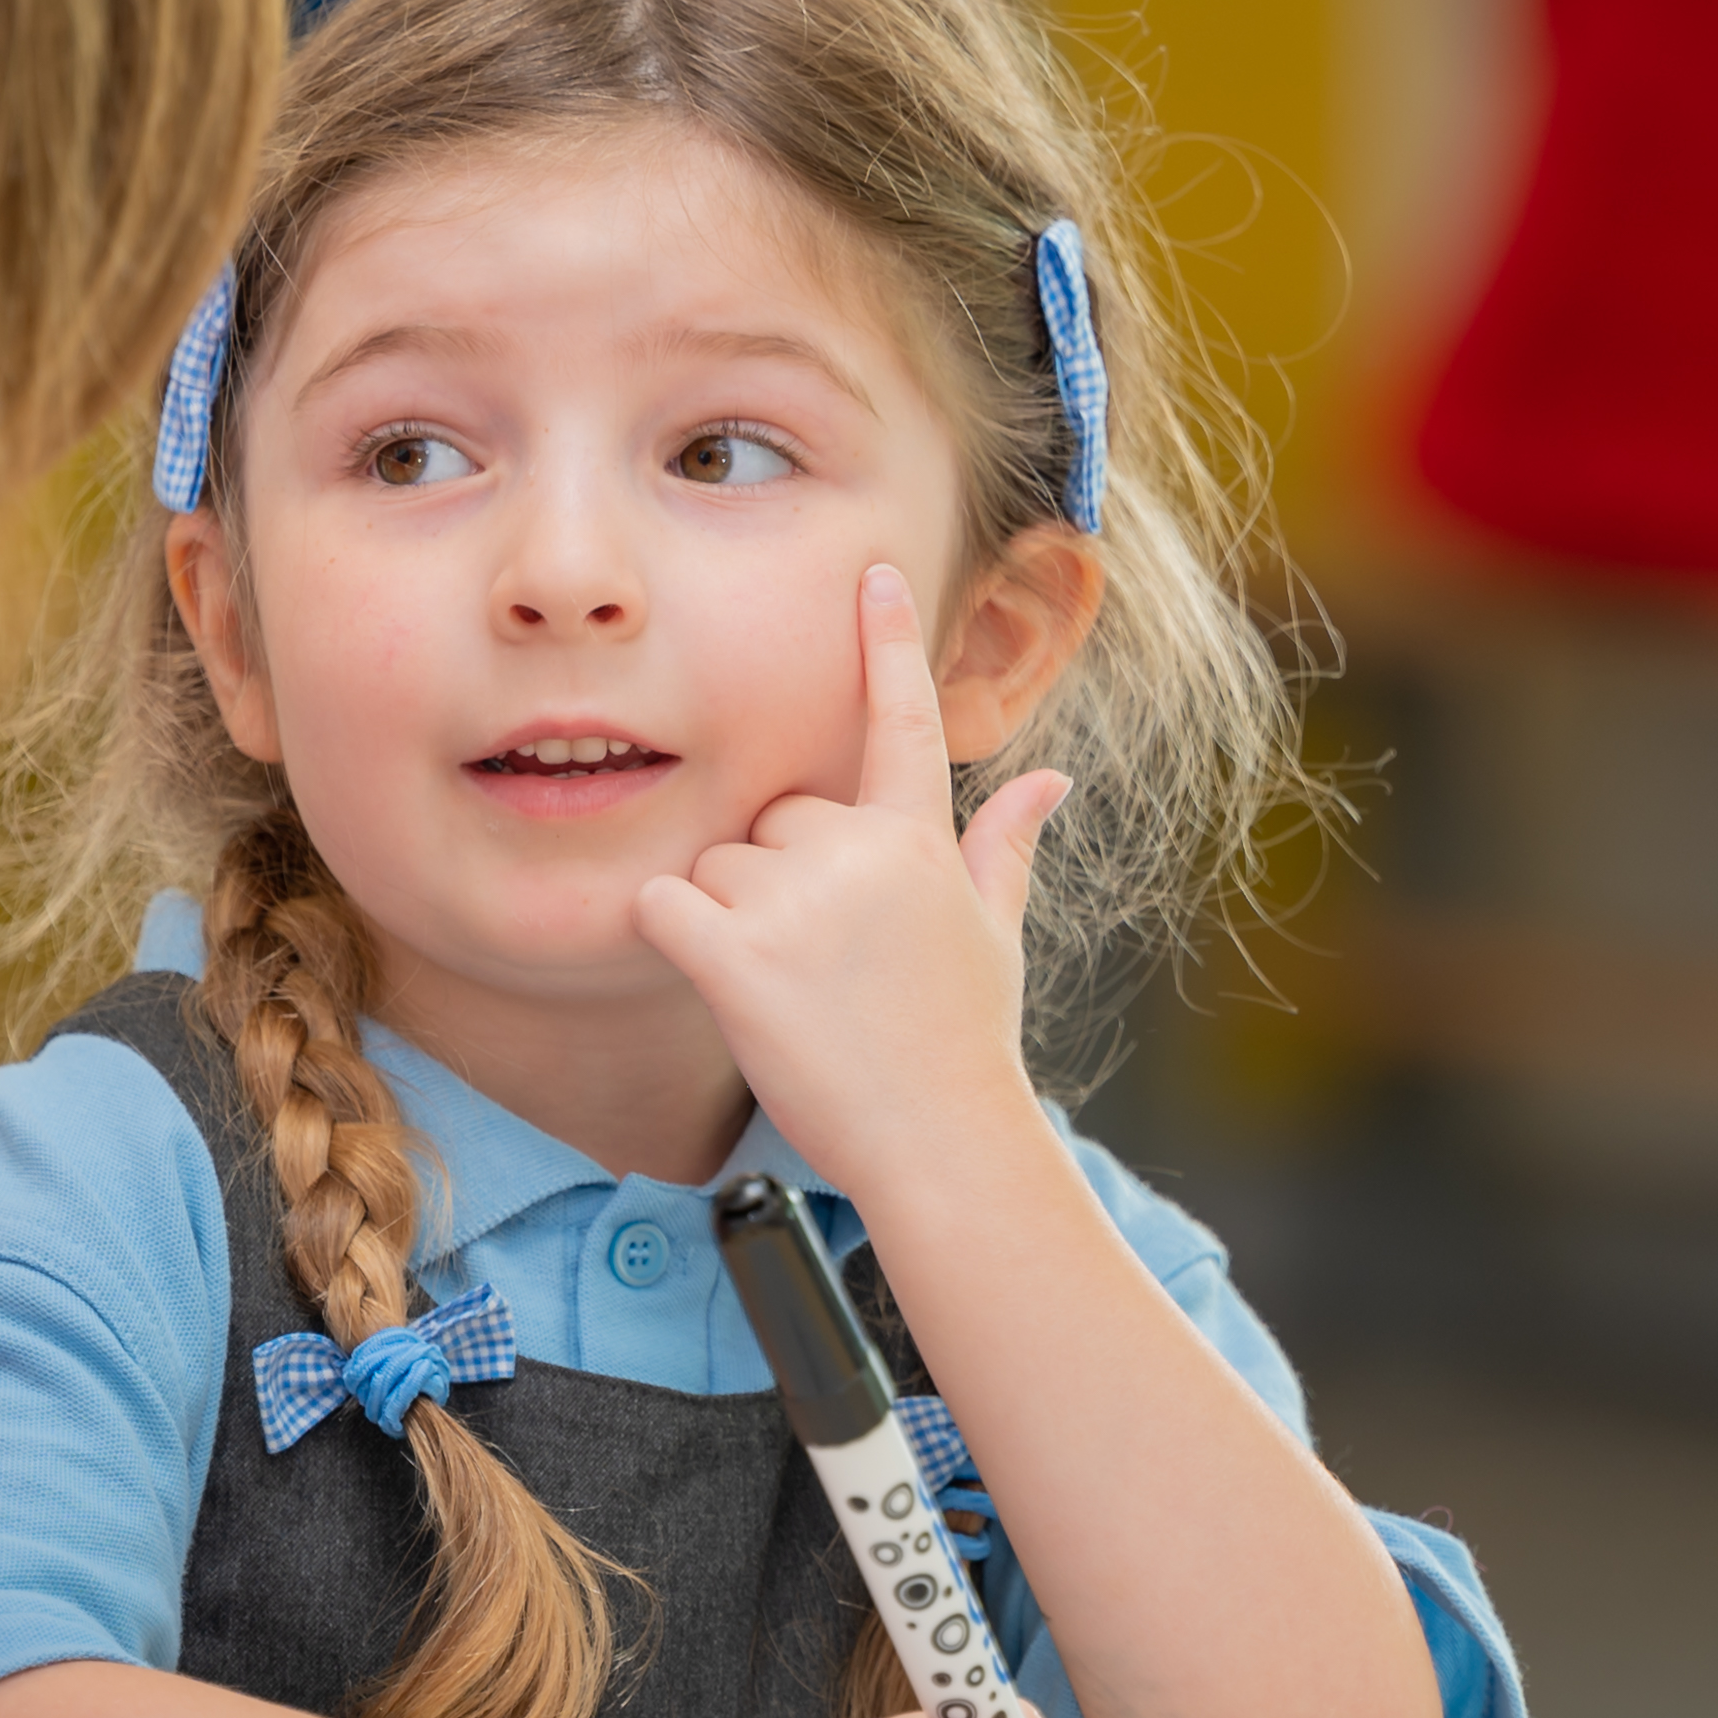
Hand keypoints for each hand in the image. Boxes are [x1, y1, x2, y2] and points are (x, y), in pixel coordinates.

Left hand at [627, 563, 1070, 1183]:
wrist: (944, 1146)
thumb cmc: (962, 1047)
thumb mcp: (994, 936)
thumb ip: (1005, 848)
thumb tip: (1054, 780)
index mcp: (921, 841)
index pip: (902, 720)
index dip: (888, 643)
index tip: (874, 572)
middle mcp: (861, 852)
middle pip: (770, 818)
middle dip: (774, 881)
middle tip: (822, 966)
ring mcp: (800, 900)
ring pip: (714, 865)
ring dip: (729, 924)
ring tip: (794, 994)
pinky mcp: (739, 953)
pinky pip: (663, 905)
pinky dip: (670, 937)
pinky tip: (723, 984)